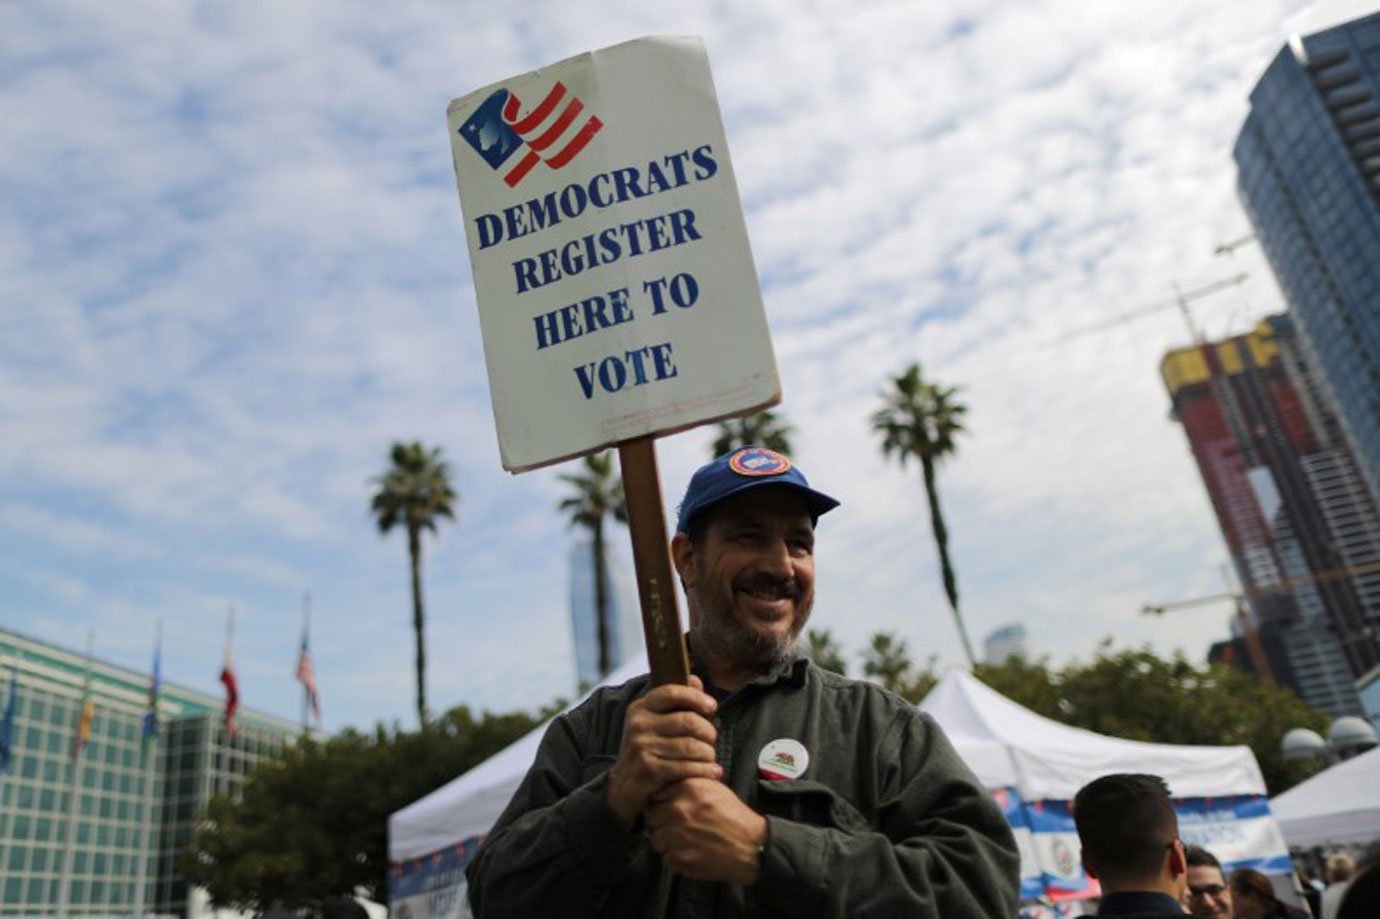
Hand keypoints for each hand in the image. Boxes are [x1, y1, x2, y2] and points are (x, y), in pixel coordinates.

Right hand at [605, 676, 721, 828]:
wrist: (624, 786)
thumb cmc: (646, 749)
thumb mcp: (653, 721)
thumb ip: (675, 701)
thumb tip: (695, 679)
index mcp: (640, 708)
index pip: (672, 692)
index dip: (696, 697)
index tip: (712, 706)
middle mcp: (639, 725)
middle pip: (689, 721)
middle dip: (708, 731)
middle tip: (712, 740)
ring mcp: (642, 747)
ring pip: (691, 746)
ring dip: (708, 754)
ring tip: (711, 758)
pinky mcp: (649, 770)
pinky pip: (687, 767)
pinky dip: (705, 770)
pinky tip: (713, 771)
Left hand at [646, 778, 768, 884]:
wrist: (752, 845)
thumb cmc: (734, 816)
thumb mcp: (714, 787)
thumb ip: (688, 782)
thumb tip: (667, 782)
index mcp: (687, 788)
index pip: (656, 795)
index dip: (662, 803)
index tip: (670, 809)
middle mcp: (679, 810)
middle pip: (652, 816)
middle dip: (662, 822)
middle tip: (679, 826)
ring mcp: (678, 835)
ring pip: (656, 839)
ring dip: (667, 842)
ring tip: (686, 841)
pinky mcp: (681, 858)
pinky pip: (666, 859)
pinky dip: (676, 859)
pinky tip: (691, 853)